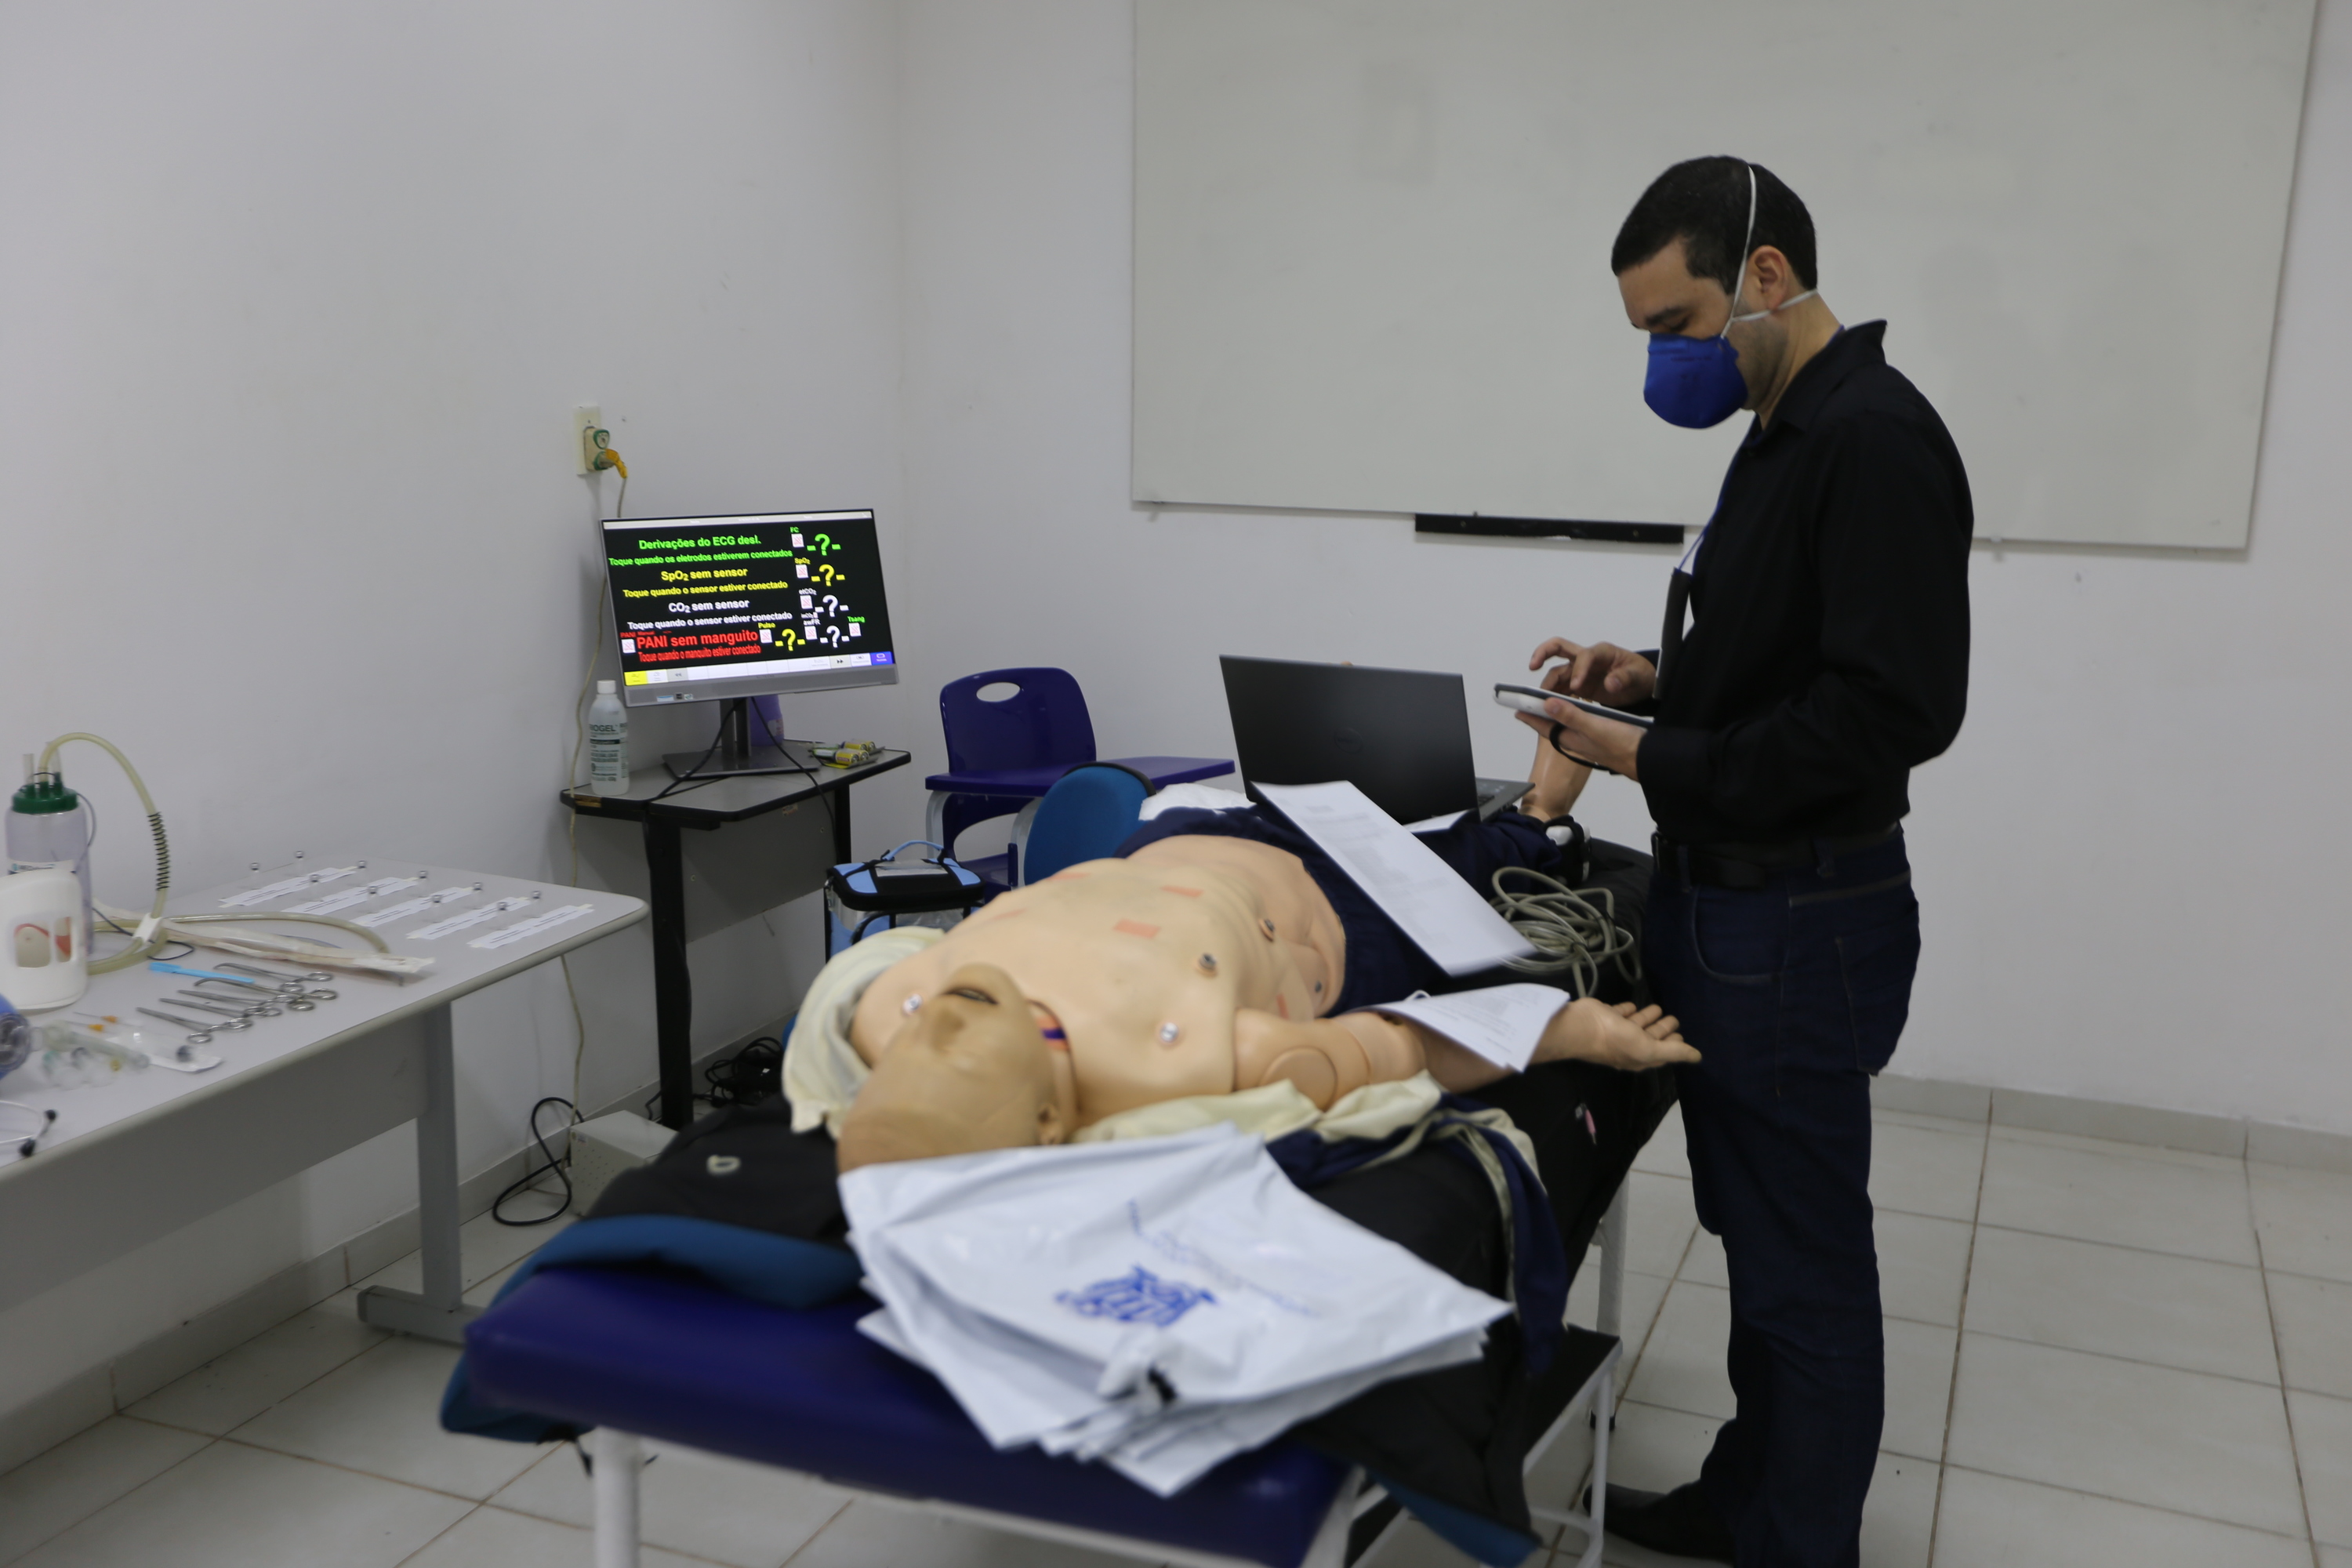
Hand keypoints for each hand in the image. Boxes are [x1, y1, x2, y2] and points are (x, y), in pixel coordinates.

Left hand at [1513, 701, 1645, 780]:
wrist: (1647, 759)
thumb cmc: (1621, 745)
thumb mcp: (1594, 727)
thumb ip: (1571, 715)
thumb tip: (1547, 704)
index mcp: (1571, 738)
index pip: (1544, 726)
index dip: (1530, 716)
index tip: (1516, 707)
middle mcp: (1577, 739)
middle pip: (1553, 725)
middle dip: (1542, 713)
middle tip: (1533, 700)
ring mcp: (1589, 739)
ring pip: (1567, 724)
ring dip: (1558, 713)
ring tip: (1551, 701)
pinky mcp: (1601, 737)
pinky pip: (1581, 724)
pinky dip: (1576, 714)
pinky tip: (1580, 710)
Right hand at [1527, 638, 1656, 706]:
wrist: (1641, 685)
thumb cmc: (1640, 675)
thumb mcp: (1638, 676)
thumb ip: (1625, 678)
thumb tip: (1610, 683)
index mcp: (1601, 652)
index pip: (1584, 655)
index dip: (1579, 670)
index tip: (1576, 686)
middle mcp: (1586, 658)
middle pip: (1558, 648)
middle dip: (1543, 653)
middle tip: (1532, 666)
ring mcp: (1579, 671)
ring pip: (1556, 672)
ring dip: (1547, 683)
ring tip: (1539, 699)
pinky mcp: (1577, 685)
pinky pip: (1560, 688)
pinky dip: (1552, 696)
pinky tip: (1548, 707)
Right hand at [1536, 998, 1699, 1070]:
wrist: (1582, 1027)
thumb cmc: (1616, 1040)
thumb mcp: (1649, 1049)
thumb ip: (1674, 1051)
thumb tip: (1698, 1057)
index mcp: (1640, 1056)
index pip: (1661, 1052)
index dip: (1673, 1045)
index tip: (1681, 1036)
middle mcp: (1630, 1045)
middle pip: (1650, 1037)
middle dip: (1662, 1030)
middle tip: (1674, 1019)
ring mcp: (1617, 1031)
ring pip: (1637, 1024)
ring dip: (1647, 1017)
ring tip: (1658, 1008)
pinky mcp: (1607, 1016)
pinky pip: (1621, 1013)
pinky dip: (1628, 1010)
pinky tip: (1633, 1005)